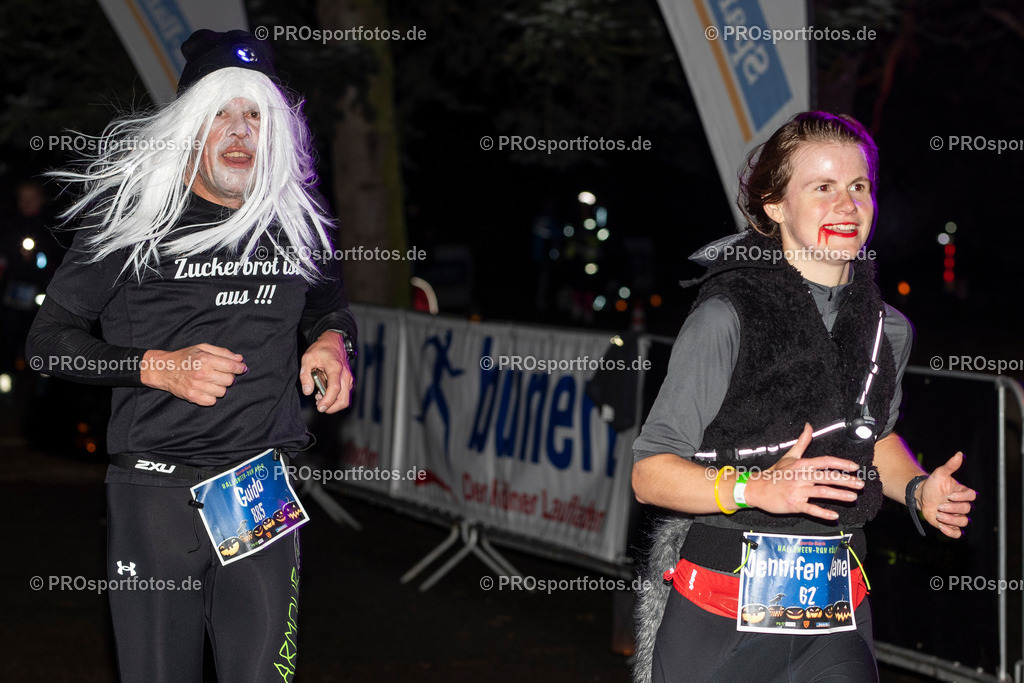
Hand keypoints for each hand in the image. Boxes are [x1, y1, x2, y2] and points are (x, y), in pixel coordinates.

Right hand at [141, 344, 246, 405]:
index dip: (240, 368)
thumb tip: (240, 359)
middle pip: (229, 380)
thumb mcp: (203, 348)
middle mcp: (202, 373)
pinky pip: (212, 401)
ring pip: (222, 392)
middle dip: (228, 377)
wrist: (164, 369)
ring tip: (211, 381)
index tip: (242, 369)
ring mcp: (197, 386)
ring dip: (220, 387)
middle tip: (220, 374)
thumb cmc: (185, 357)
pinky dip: (212, 397)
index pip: (231, 367)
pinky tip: (206, 389)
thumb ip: (223, 353)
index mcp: (205, 359)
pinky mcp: (193, 397)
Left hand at [299, 331, 352, 413]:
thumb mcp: (307, 358)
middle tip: (318, 403)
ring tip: (320, 396)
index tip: (319, 407)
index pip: (335, 388)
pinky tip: (325, 392)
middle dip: (331, 407)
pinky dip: (336, 399)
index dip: (328, 401)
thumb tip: (307, 391)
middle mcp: (345, 375)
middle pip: (344, 400)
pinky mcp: (349, 382)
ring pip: (345, 400)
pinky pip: (345, 395)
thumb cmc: (321, 349)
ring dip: (333, 404)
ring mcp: (349, 379)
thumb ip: (305, 375)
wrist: (334, 342)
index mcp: (335, 367)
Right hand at [745, 424, 865, 520]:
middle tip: (860, 484)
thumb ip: (802, 442)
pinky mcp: (794, 504)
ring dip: (839, 495)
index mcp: (801, 465)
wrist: (757, 488)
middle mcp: (801, 477)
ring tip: (853, 497)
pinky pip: (811, 509)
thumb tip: (809, 426)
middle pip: (827, 477)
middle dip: (846, 480)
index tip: (854, 467)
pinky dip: (823, 513)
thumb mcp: (789, 456)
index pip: (824, 461)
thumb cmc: (775, 473)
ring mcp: (797, 491)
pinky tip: (834, 515)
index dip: (841, 463)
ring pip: (822, 492)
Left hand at [917, 453, 975, 537]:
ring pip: (964, 522)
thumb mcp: (940, 473)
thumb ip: (950, 465)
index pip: (972, 497)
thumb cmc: (933, 484)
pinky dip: (951, 532)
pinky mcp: (951, 525)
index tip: (949, 495)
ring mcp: (958, 515)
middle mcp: (963, 505)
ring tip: (938, 515)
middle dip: (954, 508)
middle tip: (940, 506)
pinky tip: (941, 526)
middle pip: (968, 509)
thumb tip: (959, 454)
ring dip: (952, 520)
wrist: (922, 496)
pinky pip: (957, 533)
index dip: (963, 497)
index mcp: (963, 493)